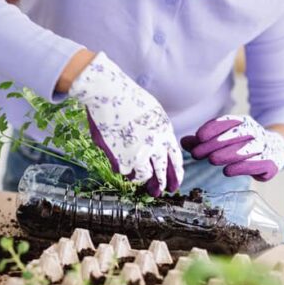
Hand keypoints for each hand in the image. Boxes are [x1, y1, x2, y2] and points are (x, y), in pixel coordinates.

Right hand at [68, 52, 182, 195]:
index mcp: (165, 132)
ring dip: (140, 178)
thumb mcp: (153, 112)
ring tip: (137, 179)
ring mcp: (138, 153)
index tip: (175, 183)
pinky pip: (124, 171)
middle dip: (161, 185)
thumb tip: (158, 150)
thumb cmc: (127, 98)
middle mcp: (155, 145)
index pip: (176, 159)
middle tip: (159, 192)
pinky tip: (121, 166)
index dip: (176, 173)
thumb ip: (158, 131)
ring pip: (143, 176)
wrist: (107, 92)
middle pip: (162, 173)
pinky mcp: (121, 158)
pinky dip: (123, 170)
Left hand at [180, 114, 283, 181]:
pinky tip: (228, 171)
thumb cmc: (243, 145)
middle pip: (236, 134)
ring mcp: (264, 146)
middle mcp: (255, 131)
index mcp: (243, 122)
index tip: (198, 136)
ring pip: (248, 148)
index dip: (213, 127)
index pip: (228, 121)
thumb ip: (204, 141)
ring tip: (212, 160)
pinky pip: (258, 164)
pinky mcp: (271, 163)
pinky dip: (243, 167)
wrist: (276, 149)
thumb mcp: (224, 139)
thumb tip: (184, 142)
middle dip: (215, 143)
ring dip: (229, 153)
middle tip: (197, 153)